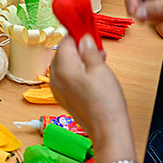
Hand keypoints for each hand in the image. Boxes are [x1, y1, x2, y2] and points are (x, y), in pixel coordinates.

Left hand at [47, 29, 130, 146]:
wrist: (107, 129)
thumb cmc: (105, 101)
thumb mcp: (100, 68)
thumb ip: (89, 50)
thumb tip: (83, 38)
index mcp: (62, 67)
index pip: (65, 41)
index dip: (79, 35)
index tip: (90, 33)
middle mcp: (55, 78)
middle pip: (63, 53)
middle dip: (80, 49)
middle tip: (99, 52)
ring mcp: (57, 89)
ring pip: (65, 65)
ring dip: (80, 61)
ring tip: (99, 65)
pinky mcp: (63, 98)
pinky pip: (67, 78)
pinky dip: (78, 73)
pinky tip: (93, 77)